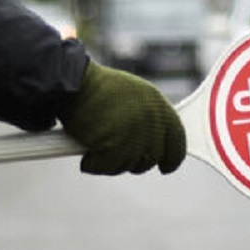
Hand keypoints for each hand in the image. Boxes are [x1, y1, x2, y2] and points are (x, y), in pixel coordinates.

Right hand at [58, 61, 186, 174]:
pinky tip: (87, 150)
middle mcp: (152, 121)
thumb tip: (155, 142)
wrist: (72, 83)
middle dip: (134, 160)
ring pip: (128, 165)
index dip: (172, 158)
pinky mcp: (114, 146)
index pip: (178, 142)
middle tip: (115, 151)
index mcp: (159, 106)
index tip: (166, 166)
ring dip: (111, 161)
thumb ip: (148, 118)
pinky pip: (106, 167)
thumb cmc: (98, 89)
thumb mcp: (134, 97)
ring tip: (98, 142)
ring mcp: (134, 134)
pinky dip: (94, 164)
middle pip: (151, 158)